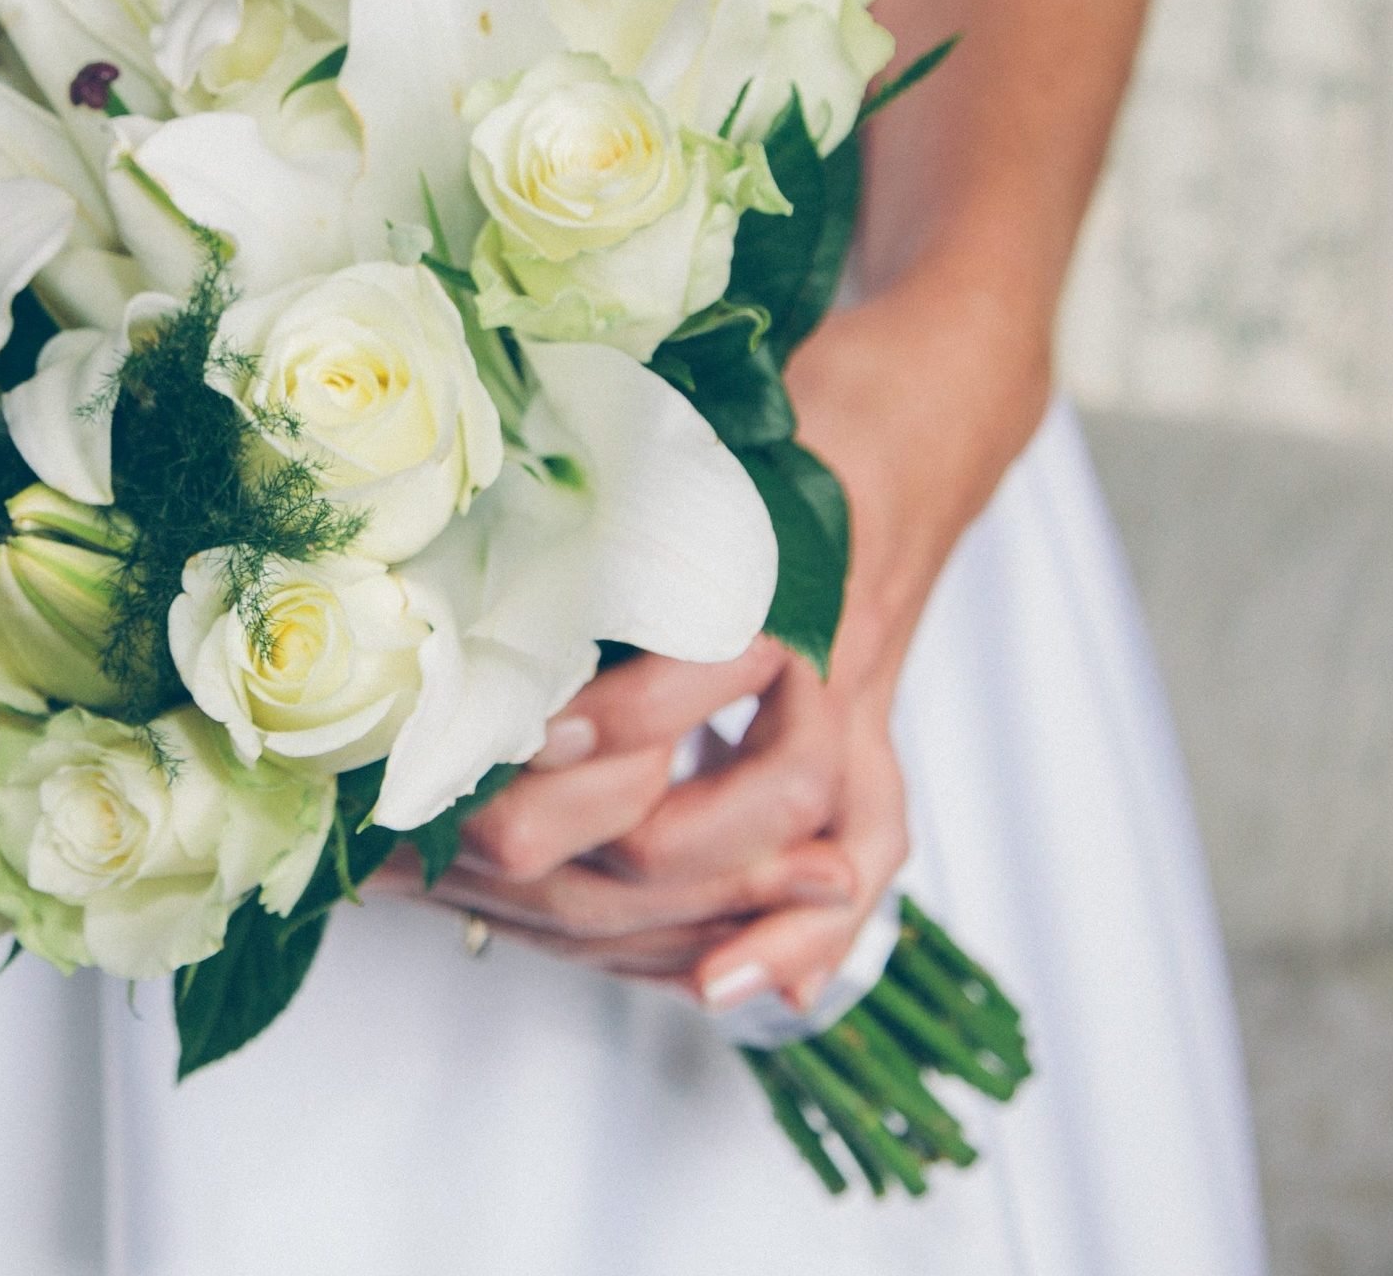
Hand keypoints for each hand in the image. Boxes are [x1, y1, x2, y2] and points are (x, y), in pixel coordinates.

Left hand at [392, 270, 1050, 1004]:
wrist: (924, 404)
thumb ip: (602, 470)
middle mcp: (828, 636)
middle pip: (766, 775)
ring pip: (811, 820)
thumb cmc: (790, 410)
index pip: (709, 658)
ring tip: (561, 905)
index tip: (517, 733)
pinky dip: (809, 927)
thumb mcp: (691, 424)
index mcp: (776, 550)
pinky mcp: (871, 727)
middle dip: (630, 826)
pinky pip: (866, 840)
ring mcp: (859, 692)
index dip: (620, 713)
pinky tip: (739, 987)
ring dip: (709, 890)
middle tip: (495, 844)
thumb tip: (468, 511)